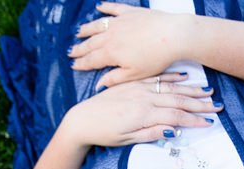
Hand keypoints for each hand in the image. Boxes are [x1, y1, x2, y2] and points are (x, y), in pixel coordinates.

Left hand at [61, 79, 220, 146]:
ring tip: (208, 91)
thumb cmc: (104, 134)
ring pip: (170, 88)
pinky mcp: (132, 83)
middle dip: (200, 104)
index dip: (195, 120)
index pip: (176, 116)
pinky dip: (172, 77)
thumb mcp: (127, 140)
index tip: (210, 123)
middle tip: (218, 106)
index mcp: (143, 114)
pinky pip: (157, 78)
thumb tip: (174, 130)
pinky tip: (185, 77)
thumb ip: (151, 133)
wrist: (81, 120)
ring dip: (191, 90)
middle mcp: (143, 98)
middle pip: (178, 100)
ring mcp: (138, 88)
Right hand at [70, 3, 191, 88]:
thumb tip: (99, 85)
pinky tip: (99, 7)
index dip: (81, 63)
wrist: (172, 36)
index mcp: (111, 53)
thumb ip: (115, 79)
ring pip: (98, 25)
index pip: (91, 60)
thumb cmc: (156, 58)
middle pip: (91, 43)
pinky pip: (114, 8)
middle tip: (71, 51)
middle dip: (80, 48)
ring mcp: (120, 22)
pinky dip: (106, 7)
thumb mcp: (135, 75)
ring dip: (87, 29)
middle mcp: (111, 35)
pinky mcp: (130, 12)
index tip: (74, 65)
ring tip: (79, 32)